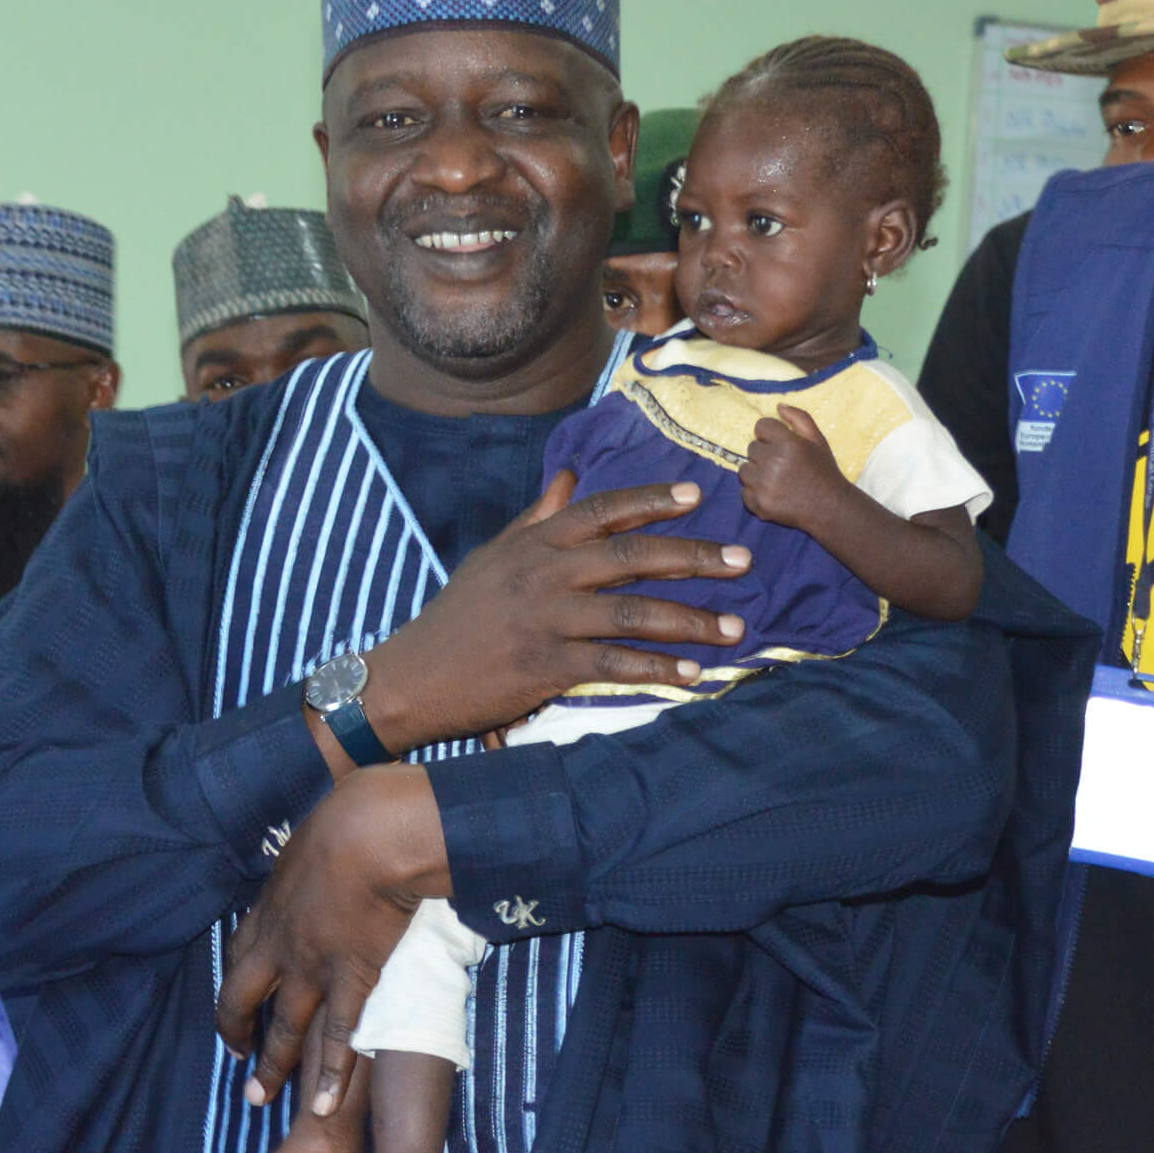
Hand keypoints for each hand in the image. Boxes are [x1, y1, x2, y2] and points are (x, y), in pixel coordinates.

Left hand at [214, 765, 447, 1118]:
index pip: (240, 956)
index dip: (236, 987)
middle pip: (243, 1001)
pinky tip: (322, 1106)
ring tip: (261, 1097)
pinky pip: (338, 1038)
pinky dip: (330, 1076)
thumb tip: (318, 857)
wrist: (374, 832)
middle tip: (238, 1064)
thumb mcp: (311, 838)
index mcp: (269, 907)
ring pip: (284, 1029)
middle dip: (236, 1036)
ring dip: (272, 1066)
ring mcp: (313, 967)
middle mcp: (280, 945)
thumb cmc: (350, 818)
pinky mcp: (352, 979)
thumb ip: (308, 863)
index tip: (237, 1008)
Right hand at [362, 473, 750, 752]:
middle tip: (743, 559)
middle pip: (631, 556)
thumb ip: (537, 518)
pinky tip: (691, 674)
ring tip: (735, 627)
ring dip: (690, 621)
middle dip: (693, 557)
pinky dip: (656, 670)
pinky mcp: (546, 667)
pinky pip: (613, 665)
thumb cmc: (456, 617)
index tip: (695, 494)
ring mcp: (546, 621)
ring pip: (632, 613)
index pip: (601, 510)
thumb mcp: (492, 557)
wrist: (411, 676)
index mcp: (535, 544)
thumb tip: (568, 476)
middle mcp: (544, 575)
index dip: (650, 500)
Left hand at [740, 403, 850, 530]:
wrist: (830, 509)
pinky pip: (744, 492)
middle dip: (764, 455)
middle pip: (751, 448)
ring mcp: (764, 485)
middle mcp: (773, 462)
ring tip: (777, 481)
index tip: (780, 445)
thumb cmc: (823, 471)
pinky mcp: (759, 504)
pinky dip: (756, 494)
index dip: (770, 435)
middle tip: (783, 466)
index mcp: (787, 443)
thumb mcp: (818, 440)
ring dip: (756, 474)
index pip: (760, 426)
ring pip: (744, 470)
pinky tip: (774, 495)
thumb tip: (778, 406)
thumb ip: (799, 418)